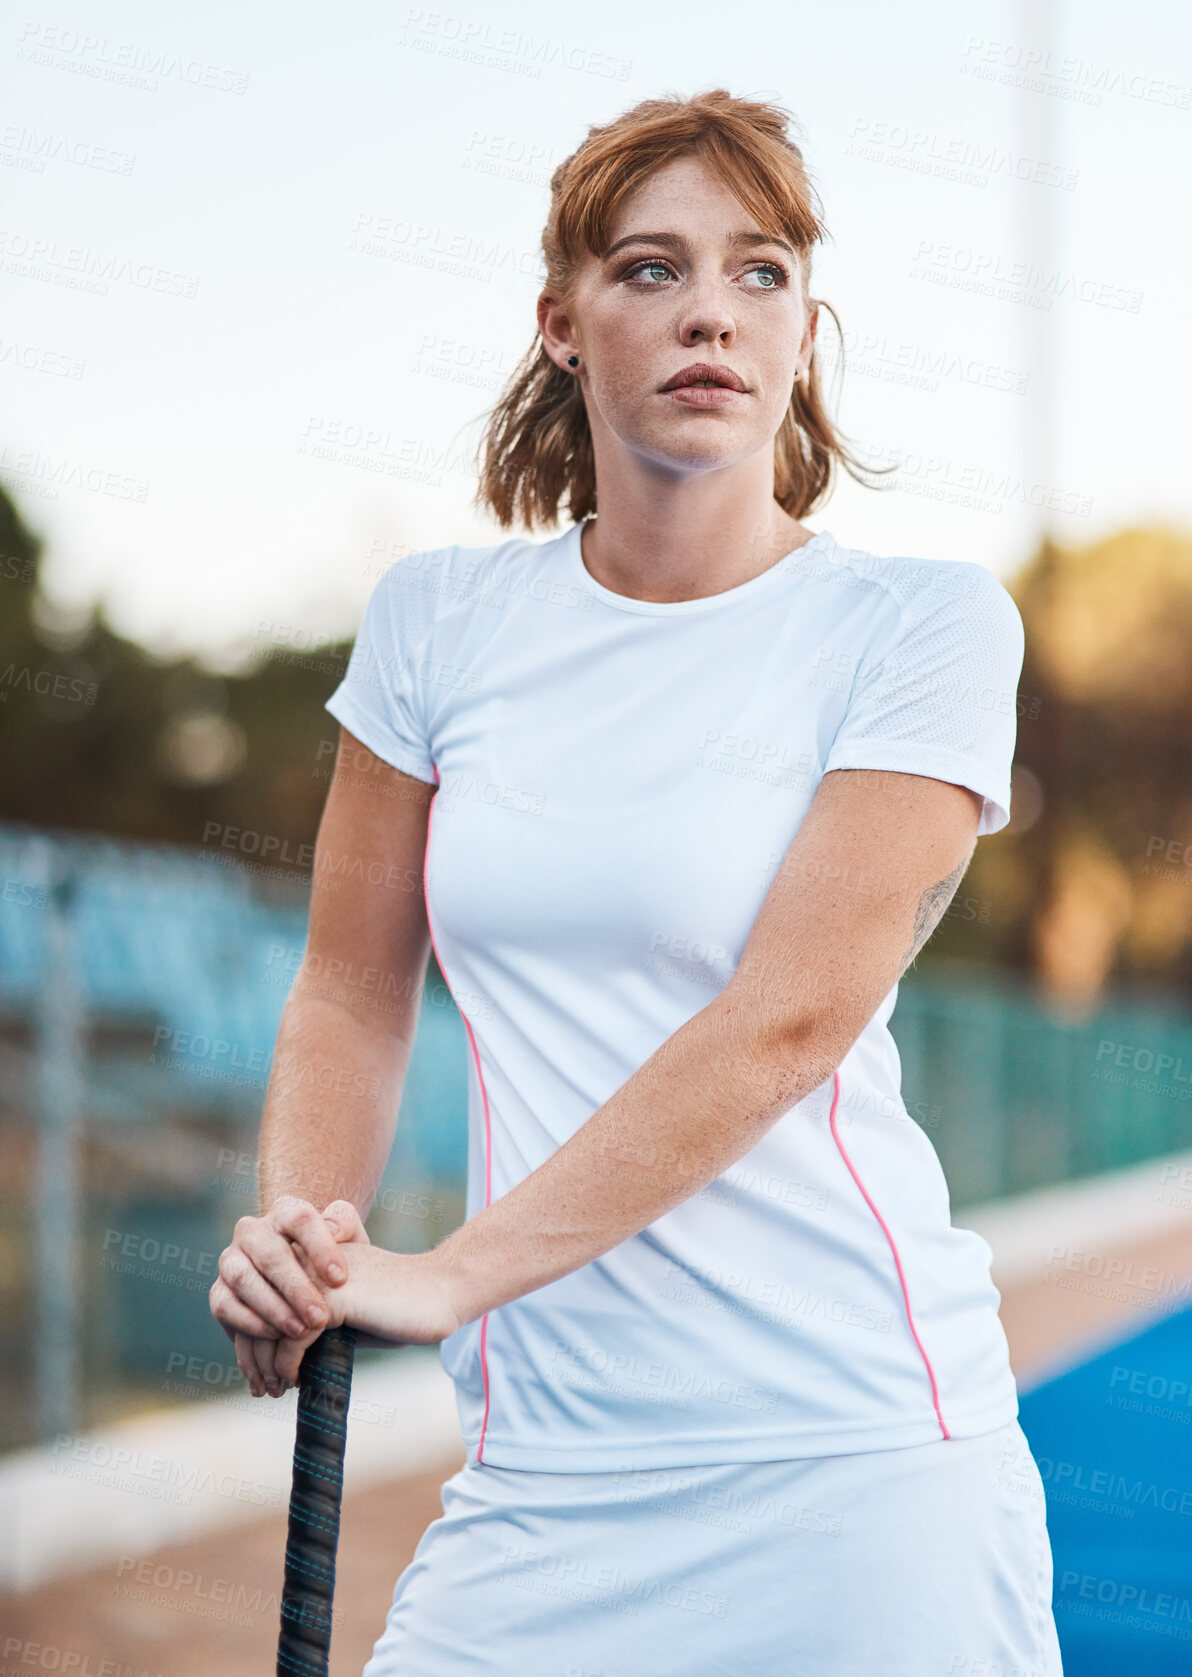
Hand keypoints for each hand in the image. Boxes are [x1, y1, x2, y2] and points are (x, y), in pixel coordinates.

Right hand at [210, 1197, 367, 1397]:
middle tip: (320, 1318)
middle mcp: (252, 1231)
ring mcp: (230, 1259)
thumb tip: (333, 1228)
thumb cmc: (330, 1258)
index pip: (300, 1220)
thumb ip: (345, 1224)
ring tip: (300, 1331)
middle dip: (296, 1289)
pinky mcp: (218, 1291)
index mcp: (284, 1211)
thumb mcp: (348, 1238)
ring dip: (272, 1308)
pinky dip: (249, 1322)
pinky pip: (225, 1305)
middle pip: (271, 1254)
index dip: (320, 1248)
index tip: (340, 1279)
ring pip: (243, 1279)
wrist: (301, 1280)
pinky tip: (274, 1336)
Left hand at [270, 1242, 462, 1389]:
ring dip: (266, 1364)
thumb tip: (270, 1356)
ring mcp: (319, 1275)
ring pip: (268, 1324)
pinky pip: (293, 1336)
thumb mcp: (344, 1313)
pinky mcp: (336, 1296)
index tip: (257, 1373)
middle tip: (260, 1388)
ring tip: (275, 1389)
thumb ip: (311, 1321)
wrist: (440, 1295)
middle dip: (253, 1354)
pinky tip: (295, 1379)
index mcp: (308, 1258)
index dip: (252, 1338)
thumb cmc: (395, 1309)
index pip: (259, 1297)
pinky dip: (288, 1364)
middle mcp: (307, 1258)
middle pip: (257, 1310)